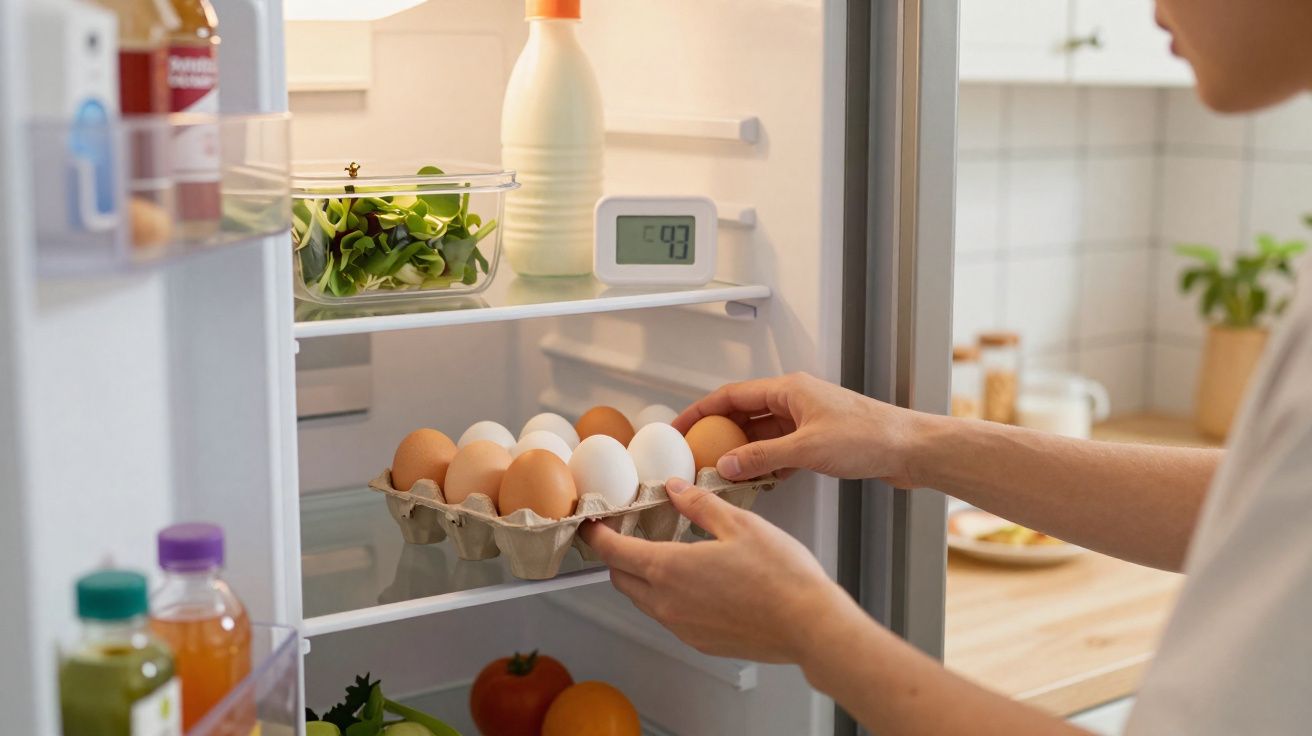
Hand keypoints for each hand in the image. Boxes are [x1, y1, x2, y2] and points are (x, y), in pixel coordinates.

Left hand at [579, 477, 860, 663]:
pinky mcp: (700, 642)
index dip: (597, 535)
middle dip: (617, 555)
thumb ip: (698, 504)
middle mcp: (667, 603)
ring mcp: (682, 627)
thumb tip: (673, 490)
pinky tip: (695, 581)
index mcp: (669, 569)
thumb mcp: (739, 523)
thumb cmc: (780, 576)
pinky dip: (668, 597)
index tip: (592, 523)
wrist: (810, 626)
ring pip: (644, 600)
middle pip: (622, 577)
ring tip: (664, 554)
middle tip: (626, 534)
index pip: (613, 551)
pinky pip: (669, 617)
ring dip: (642, 577)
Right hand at [673, 372, 928, 485]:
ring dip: (742, 452)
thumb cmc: (871, 436)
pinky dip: (765, 463)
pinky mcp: (818, 440)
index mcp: (788, 390)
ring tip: (722, 473)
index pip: (730, 395)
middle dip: (717, 435)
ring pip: (761, 434)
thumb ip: (762, 457)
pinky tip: (758, 481)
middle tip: (695, 456)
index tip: (678, 428)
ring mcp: (806, 420)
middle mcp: (795, 400)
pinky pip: (779, 449)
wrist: (910, 449)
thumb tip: (728, 465)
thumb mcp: (806, 449)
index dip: (699, 411)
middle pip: (743, 414)